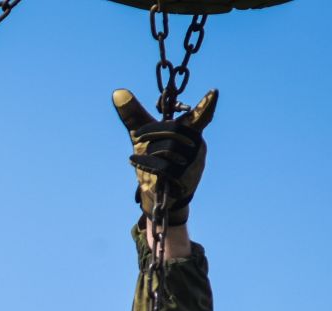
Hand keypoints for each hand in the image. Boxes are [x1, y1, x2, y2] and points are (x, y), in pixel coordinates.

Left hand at [112, 87, 217, 225]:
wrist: (158, 197)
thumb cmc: (154, 161)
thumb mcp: (142, 137)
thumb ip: (134, 116)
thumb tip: (117, 92)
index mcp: (191, 132)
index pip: (201, 116)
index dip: (207, 105)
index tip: (214, 91)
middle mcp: (196, 146)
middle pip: (175, 131)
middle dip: (152, 132)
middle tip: (137, 137)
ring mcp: (193, 164)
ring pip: (169, 149)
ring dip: (149, 151)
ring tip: (138, 155)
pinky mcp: (184, 180)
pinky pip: (164, 167)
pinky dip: (145, 162)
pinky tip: (134, 161)